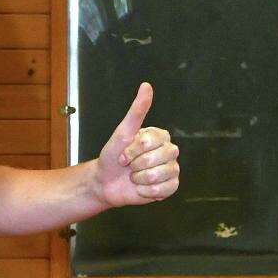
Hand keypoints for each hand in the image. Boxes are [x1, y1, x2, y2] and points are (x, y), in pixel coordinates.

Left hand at [94, 82, 179, 208]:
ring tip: (135, 176)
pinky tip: (141, 187)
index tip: (124, 153)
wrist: (106, 182)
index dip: (132, 150)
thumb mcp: (122, 133)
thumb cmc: (112, 157)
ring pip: (159, 175)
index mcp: (160, 136)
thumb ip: (136, 111)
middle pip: (156, 159)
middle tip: (129, 166)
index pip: (149, 142)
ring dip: (140, 179)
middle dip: (135, 165)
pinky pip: (163, 190)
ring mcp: (171, 169)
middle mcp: (169, 151)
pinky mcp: (170, 187)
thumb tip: (146, 86)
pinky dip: (146, 191)